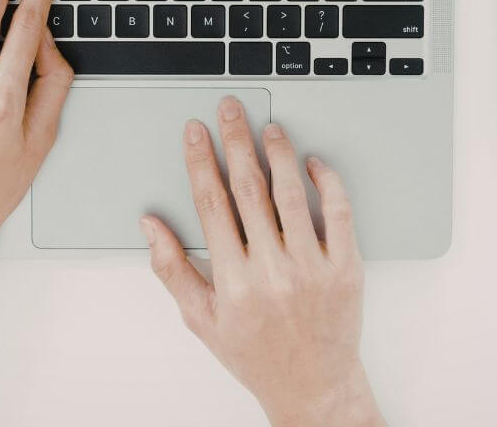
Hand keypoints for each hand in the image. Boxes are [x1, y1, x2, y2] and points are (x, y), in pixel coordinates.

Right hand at [140, 97, 384, 426]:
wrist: (312, 385)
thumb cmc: (254, 353)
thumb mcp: (201, 318)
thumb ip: (171, 269)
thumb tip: (150, 225)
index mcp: (232, 282)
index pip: (211, 203)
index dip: (200, 161)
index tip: (194, 132)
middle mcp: (272, 271)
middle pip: (248, 188)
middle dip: (235, 140)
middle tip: (230, 110)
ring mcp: (312, 268)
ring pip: (291, 193)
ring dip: (278, 152)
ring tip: (268, 128)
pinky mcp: (346, 268)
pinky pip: (337, 212)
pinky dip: (326, 181)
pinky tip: (312, 163)